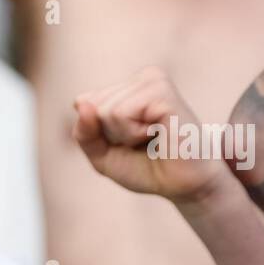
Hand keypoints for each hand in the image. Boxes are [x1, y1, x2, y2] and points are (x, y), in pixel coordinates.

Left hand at [73, 67, 238, 204]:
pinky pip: (121, 113)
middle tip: (142, 142)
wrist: (183, 186)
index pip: (83, 102)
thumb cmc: (146, 168)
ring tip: (151, 138)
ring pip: (104, 110)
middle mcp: (142, 78)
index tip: (128, 141)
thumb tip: (81, 103)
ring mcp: (154, 81)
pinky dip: (132, 134)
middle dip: (110, 135)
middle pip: (92, 106)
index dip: (97, 133)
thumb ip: (84, 132)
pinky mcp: (162, 91)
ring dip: (123, 135)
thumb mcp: (102, 154)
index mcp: (129, 87)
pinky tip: (157, 134)